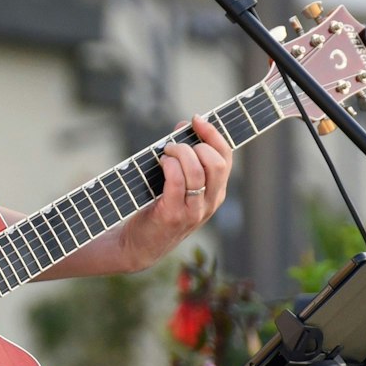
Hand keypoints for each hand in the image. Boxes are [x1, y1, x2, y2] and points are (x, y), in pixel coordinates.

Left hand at [116, 114, 232, 271]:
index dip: (214, 134)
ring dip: (179, 153)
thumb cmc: (157, 208)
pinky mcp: (173, 215)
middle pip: (216, 163)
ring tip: (165, 153)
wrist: (139, 246)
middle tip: (174, 145)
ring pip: (198, 171)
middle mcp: (209, 203)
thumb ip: (184, 158)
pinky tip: (161, 163)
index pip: (226, 158)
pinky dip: (169, 166)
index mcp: (215, 193)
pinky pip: (177, 182)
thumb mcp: (178, 185)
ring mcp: (193, 211)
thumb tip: (182, 126)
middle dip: (196, 144)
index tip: (197, 119)